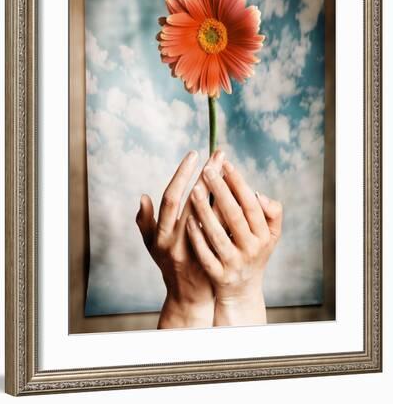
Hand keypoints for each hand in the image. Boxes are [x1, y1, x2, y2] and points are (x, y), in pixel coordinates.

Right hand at [136, 149, 224, 328]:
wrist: (189, 296)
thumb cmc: (168, 264)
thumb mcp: (151, 245)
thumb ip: (145, 222)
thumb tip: (143, 197)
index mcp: (161, 235)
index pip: (172, 198)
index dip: (182, 175)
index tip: (194, 154)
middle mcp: (178, 242)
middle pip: (195, 202)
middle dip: (207, 175)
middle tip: (218, 154)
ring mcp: (199, 249)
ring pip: (214, 214)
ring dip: (223, 189)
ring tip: (230, 168)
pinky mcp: (217, 255)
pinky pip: (226, 229)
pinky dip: (231, 210)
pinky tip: (240, 193)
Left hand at [186, 158, 282, 325]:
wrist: (243, 292)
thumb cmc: (254, 253)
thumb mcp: (269, 235)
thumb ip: (271, 213)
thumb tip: (259, 194)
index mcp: (264, 235)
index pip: (250, 204)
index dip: (238, 183)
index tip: (225, 163)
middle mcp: (251, 249)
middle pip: (234, 216)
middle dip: (220, 190)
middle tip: (207, 168)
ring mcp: (234, 263)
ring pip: (218, 235)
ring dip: (205, 211)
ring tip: (194, 189)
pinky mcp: (219, 276)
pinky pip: (206, 255)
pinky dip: (197, 238)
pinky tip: (186, 221)